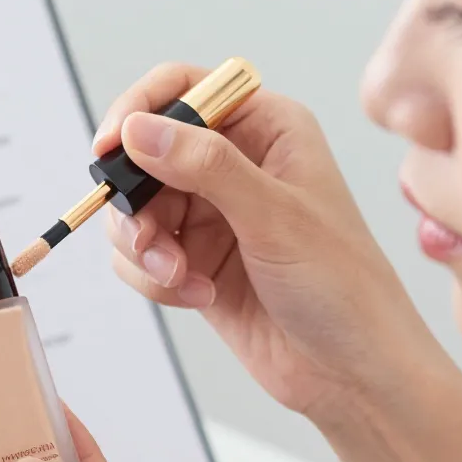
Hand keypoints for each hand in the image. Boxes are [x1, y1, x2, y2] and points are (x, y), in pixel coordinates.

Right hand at [93, 63, 440, 426]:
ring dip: (144, 248)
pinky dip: (154, 279)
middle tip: (147, 239)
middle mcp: (235, 165)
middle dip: (136, 201)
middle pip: (145, 155)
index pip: (182, 89)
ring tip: (178, 278)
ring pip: (136, 210)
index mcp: (267, 129)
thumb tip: (140, 130)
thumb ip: (206, 167)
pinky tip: (196, 296)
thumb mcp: (275, 217)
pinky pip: (142, 256)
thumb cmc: (344, 287)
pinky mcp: (194, 262)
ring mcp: (212, 215)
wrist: (352, 373)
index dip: (138, 110)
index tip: (108, 147)